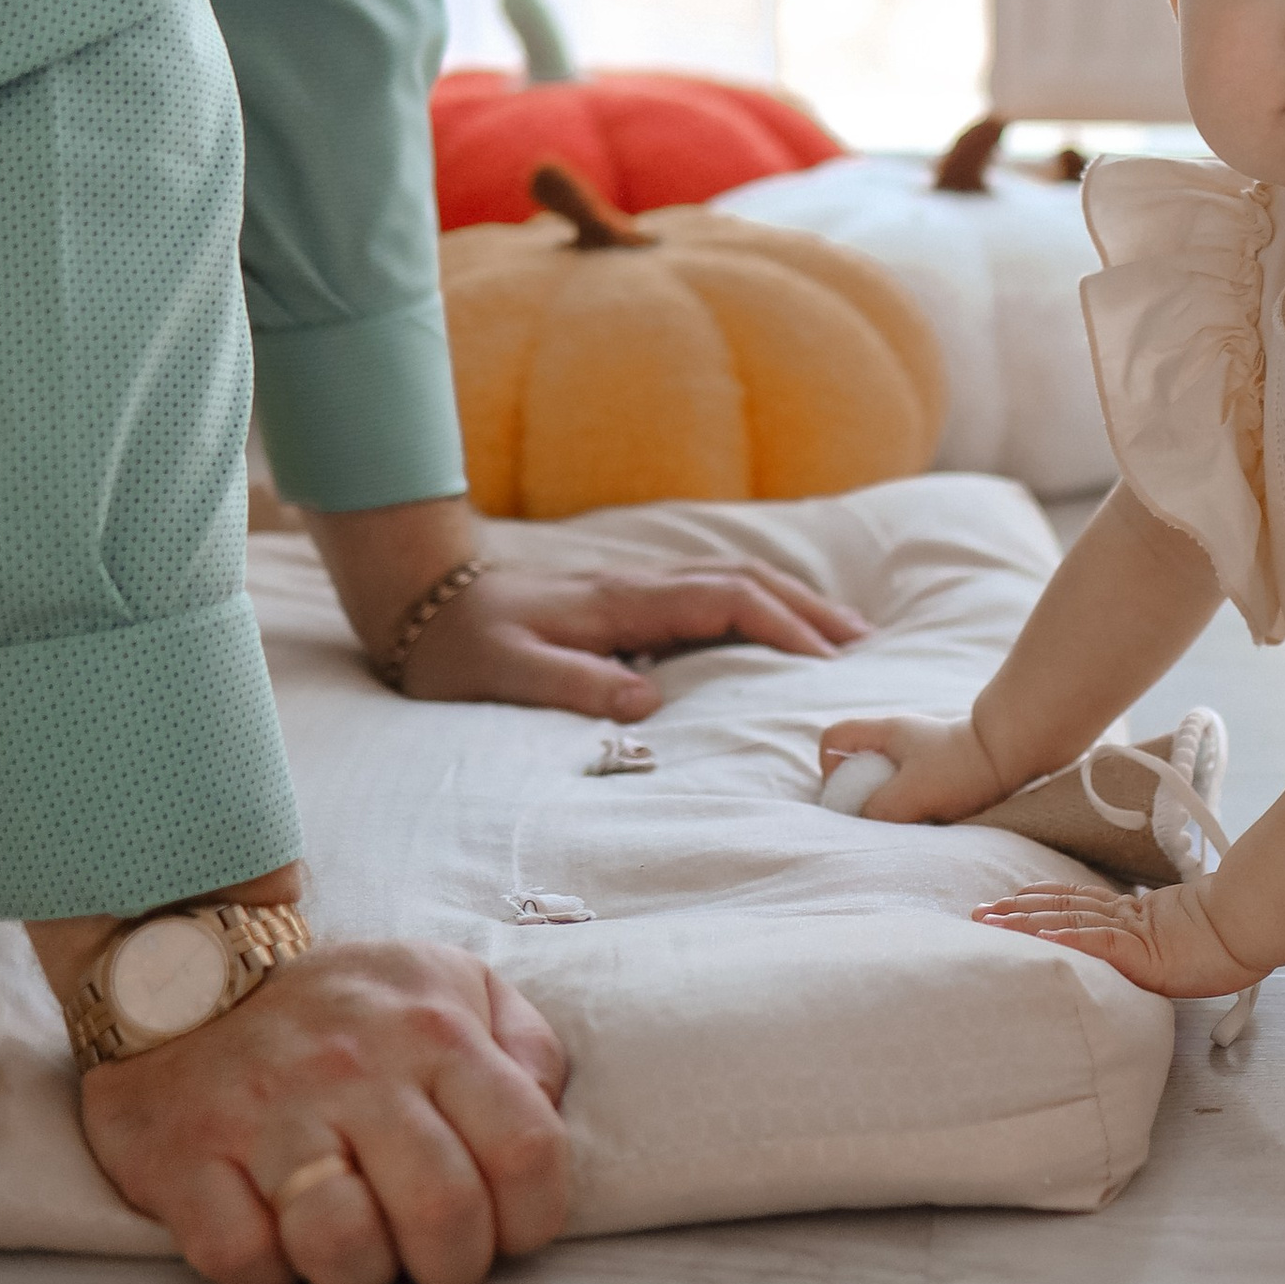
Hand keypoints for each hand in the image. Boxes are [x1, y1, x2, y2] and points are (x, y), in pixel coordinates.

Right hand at [77, 944, 569, 1283]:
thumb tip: (545, 1111)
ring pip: (342, 1245)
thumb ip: (523, 1045)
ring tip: (357, 1245)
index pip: (528, 1149)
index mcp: (435, 1031)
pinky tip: (276, 1233)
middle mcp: (356, 1070)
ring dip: (360, 1274)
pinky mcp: (185, 1156)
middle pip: (443, 1212)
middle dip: (454, 1266)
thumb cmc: (343, 1005)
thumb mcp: (451, 985)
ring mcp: (266, 1114)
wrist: (182, 971)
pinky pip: (242, 1259)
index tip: (507, 1228)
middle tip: (433, 1258)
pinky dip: (267, 1270)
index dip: (532, 1217)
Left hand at [400, 560, 867, 720]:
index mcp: (623, 603)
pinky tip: (769, 627)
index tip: (826, 662)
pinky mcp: (625, 599)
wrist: (421, 594)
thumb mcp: (505, 672)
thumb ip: (575, 685)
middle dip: (809, 610)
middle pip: (746, 582)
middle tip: (863, 646)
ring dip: (791, 603)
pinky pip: (711, 593)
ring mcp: (635, 588)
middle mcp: (639, 586)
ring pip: (733, 581)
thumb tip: (651, 702)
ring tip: (839, 635)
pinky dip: (757, 604)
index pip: (725, 603)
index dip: (781, 628)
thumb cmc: (458, 643)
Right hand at [817, 711, 1006, 822]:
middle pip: (855, 761)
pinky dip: (908, 804)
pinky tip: (925, 817)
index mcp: (886, 732)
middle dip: (858, 792)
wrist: (1013, 756)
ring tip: (904, 819)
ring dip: (885, 802)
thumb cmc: (962, 769)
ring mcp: (917, 752)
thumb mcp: (912, 793)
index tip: (848, 794)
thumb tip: (864, 820)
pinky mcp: (936, 768)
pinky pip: (906, 787)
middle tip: (874, 816)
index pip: (833, 738)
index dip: (829, 768)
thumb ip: (879, 808)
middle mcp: (898, 738)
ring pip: (882, 778)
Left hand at [971, 877, 1261, 1002]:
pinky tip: (1031, 938)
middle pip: (1060, 910)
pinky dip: (1058, 939)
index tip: (1010, 901)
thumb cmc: (1231, 940)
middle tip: (977, 913)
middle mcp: (1126, 919)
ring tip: (988, 923)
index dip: (1042, 900)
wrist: (1252, 929)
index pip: (1079, 904)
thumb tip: (1157, 951)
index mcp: (1138, 917)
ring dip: (1022, 924)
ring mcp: (1129, 932)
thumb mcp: (1188, 944)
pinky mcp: (1136, 948)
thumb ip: (1163, 944)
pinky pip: (1090, 942)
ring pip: (1065, 922)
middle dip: (1016, 913)